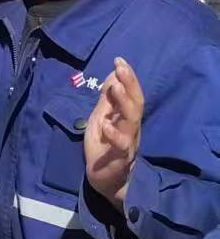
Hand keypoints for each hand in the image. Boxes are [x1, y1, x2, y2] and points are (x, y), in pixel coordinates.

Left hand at [85, 58, 142, 209]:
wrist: (105, 178)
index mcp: (126, 117)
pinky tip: (106, 124)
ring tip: (116, 88)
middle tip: (121, 67)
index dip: (127, 77)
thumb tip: (112, 75)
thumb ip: (108, 100)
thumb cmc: (104, 146)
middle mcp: (131, 127)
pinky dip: (114, 133)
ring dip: (124, 103)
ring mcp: (127, 141)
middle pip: (136, 103)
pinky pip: (121, 145)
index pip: (131, 94)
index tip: (119, 59)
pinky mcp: (119, 157)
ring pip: (132, 121)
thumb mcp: (102, 117)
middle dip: (130, 84)